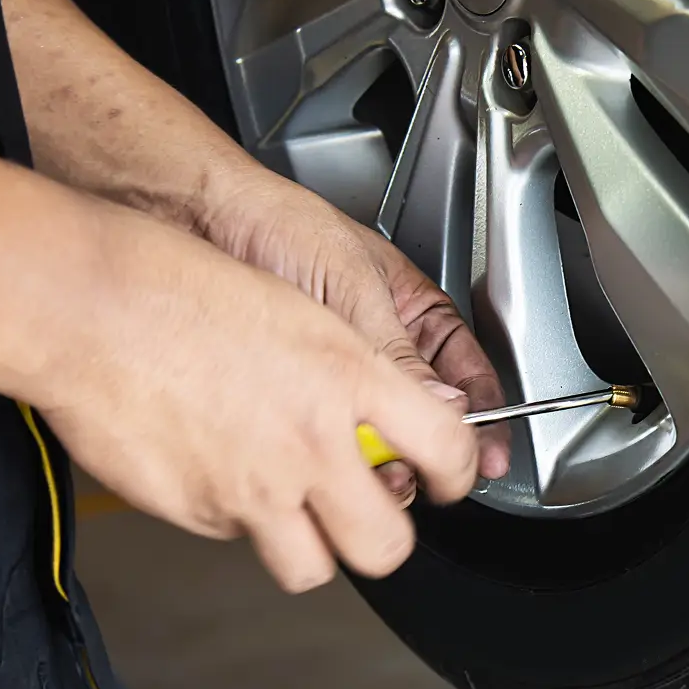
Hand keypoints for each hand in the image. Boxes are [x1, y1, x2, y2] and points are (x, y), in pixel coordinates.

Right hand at [41, 211, 477, 590]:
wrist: (84, 305)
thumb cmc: (179, 287)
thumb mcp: (300, 309)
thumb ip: (358, 370)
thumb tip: (397, 412)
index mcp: (347, 376)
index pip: (445, 448)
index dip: (460, 475)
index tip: (452, 479)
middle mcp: (309, 443)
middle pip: (385, 547)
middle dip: (385, 542)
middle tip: (371, 517)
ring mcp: (252, 488)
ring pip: (309, 566)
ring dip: (309, 546)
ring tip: (291, 504)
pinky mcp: (196, 513)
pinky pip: (235, 538)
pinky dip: (234, 515)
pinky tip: (212, 462)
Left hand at [196, 164, 511, 503]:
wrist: (202, 219)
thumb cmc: (278, 224)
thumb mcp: (352, 290)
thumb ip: (396, 354)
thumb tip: (443, 408)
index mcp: (416, 310)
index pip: (468, 374)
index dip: (483, 416)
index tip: (486, 457)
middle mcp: (383, 345)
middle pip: (426, 415)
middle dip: (426, 447)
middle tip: (421, 468)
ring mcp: (339, 373)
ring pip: (379, 431)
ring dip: (381, 455)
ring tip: (375, 465)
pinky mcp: (297, 393)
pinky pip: (330, 433)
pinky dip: (336, 450)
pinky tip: (334, 457)